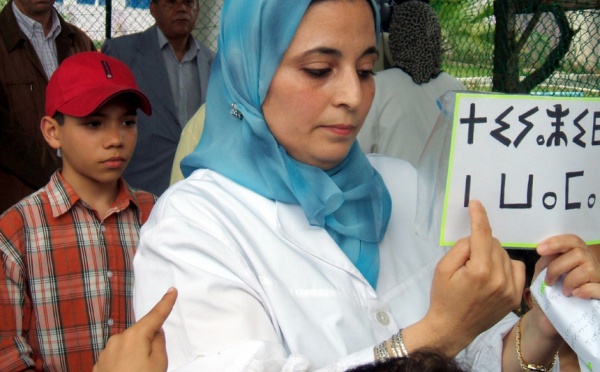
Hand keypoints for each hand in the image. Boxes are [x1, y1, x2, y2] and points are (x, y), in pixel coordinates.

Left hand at [92, 288, 177, 371]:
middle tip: (153, 364)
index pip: (154, 316)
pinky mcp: (99, 366)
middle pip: (140, 334)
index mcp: (134, 335)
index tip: (172, 290)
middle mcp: (117, 339)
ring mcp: (105, 353)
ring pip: (128, 347)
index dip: (165, 303)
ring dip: (135, 356)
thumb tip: (154, 332)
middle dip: (148, 343)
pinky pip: (117, 359)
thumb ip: (158, 342)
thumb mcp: (159, 362)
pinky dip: (124, 365)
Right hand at [415, 200, 524, 355]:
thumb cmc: (443, 297)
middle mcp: (499, 278)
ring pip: (504, 254)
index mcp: (479, 270)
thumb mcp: (442, 268)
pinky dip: (505, 264)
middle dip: (480, 243)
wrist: (452, 328)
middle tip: (466, 259)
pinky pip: (516, 268)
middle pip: (494, 243)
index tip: (476, 203)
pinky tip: (493, 272)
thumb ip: (460, 248)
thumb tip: (474, 238)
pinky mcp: (514, 296)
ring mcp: (510, 289)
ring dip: (492, 254)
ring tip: (478, 268)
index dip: (479, 216)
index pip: (482, 234)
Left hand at [536, 237, 599, 298]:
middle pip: (578, 253)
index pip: (572, 240)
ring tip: (564, 291)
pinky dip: (585, 290)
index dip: (556, 242)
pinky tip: (576, 294)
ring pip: (588, 269)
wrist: (554, 317)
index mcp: (577, 255)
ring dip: (569, 281)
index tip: (539, 249)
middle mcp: (591, 263)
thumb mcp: (543, 275)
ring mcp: (598, 278)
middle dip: (557, 267)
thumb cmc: (550, 292)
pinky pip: (598, 288)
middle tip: (549, 281)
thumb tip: (544, 253)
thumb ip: (545, 262)